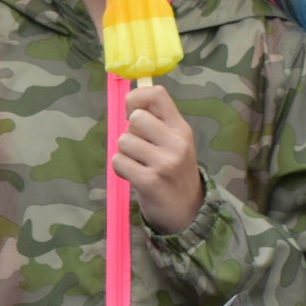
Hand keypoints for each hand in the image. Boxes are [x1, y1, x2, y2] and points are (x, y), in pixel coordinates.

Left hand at [114, 82, 204, 235]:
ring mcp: (164, 162)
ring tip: (139, 164)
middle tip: (140, 148)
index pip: (156, 95)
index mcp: (181, 128)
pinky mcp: (149, 181)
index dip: (136, 98)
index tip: (131, 112)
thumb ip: (157, 121)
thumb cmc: (174, 171)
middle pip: (136, 118)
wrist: (187, 211)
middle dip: (130, 132)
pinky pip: (118, 161)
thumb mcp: (174, 142)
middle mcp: (176, 142)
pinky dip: (120, 168)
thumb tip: (129, 101)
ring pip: (124, 141)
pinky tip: (134, 175)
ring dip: (125, 153)